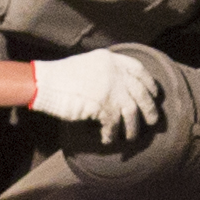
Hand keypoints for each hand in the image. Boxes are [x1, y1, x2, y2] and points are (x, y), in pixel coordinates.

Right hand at [25, 49, 162, 136]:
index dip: (150, 84)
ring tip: (131, 137)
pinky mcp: (102, 105)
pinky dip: (112, 135)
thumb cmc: (61, 76)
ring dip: (133, 128)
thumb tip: (122, 89)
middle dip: (150, 110)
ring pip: (132, 112)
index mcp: (111, 60)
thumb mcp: (89, 65)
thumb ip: (106, 72)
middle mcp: (115, 73)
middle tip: (153, 121)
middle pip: (142, 93)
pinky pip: (114, 125)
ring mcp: (110, 89)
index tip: (155, 95)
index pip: (139, 70)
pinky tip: (107, 139)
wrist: (44, 83)